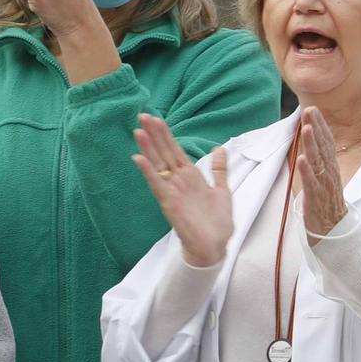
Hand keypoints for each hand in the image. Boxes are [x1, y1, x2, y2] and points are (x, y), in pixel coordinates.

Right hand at [132, 114, 231, 267]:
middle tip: (143, 115)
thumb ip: (219, 169)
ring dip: (148, 148)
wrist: (214, 246)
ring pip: (158, 164)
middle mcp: (178, 180)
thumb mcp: (222, 190)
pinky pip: (156, 184)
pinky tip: (138, 158)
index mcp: (190, 176)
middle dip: (155, 134)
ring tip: (138, 131)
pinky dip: (147, 171)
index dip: (166, 134)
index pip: (175, 150)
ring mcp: (172, 190)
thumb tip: (219, 148)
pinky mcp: (168, 202)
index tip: (156, 118)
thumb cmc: (217, 221)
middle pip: (164, 152)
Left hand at [295, 108, 348, 237]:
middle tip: (309, 110)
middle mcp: (330, 172)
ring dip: (313, 144)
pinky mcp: (317, 197)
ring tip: (307, 128)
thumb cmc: (325, 202)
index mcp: (330, 167)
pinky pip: (312, 182)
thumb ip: (318, 160)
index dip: (320, 125)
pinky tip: (301, 158)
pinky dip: (307, 170)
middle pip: (323, 147)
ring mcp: (324, 184)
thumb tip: (311, 143)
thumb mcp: (323, 177)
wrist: (333, 229)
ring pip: (318, 161)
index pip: (326, 142)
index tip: (312, 109)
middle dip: (316, 128)